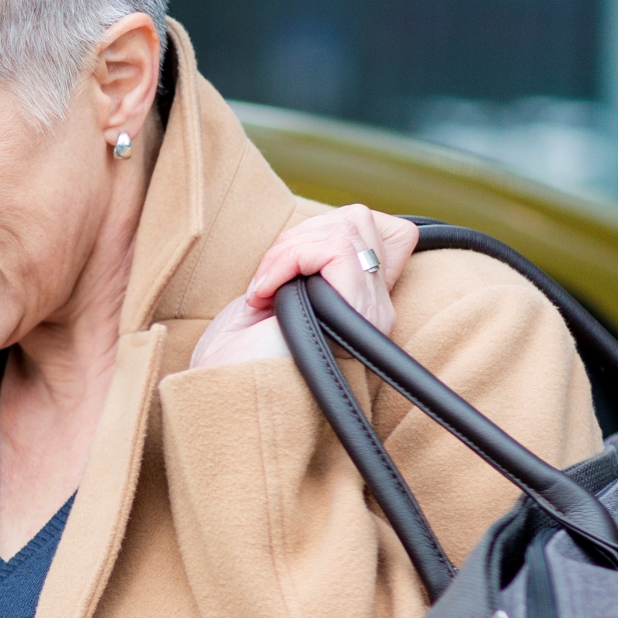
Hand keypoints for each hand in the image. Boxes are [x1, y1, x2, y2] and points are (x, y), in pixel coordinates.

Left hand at [190, 204, 418, 369]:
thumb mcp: (272, 299)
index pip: (395, 234)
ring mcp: (370, 312)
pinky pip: (333, 248)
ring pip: (347, 226)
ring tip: (263, 291)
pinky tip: (264, 295)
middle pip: (360, 219)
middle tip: (266, 280)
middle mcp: (375, 310)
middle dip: (300, 233)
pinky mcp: (355, 312)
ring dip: (289, 248)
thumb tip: (317, 229)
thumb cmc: (234, 358)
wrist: (222, 398)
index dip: (338, 227)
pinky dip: (287, 260)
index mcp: (360, 306)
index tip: (288, 265)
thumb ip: (306, 266)